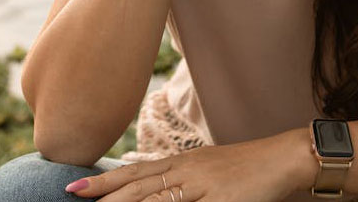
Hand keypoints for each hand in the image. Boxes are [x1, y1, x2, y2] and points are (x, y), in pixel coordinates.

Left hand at [65, 130, 310, 201]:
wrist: (284, 158)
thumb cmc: (247, 169)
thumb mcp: (208, 170)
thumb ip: (181, 180)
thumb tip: (152, 190)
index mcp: (183, 163)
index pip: (136, 173)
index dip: (105, 181)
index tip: (76, 188)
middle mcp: (188, 171)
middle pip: (139, 185)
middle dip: (104, 194)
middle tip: (73, 197)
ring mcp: (204, 186)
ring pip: (158, 200)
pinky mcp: (222, 201)